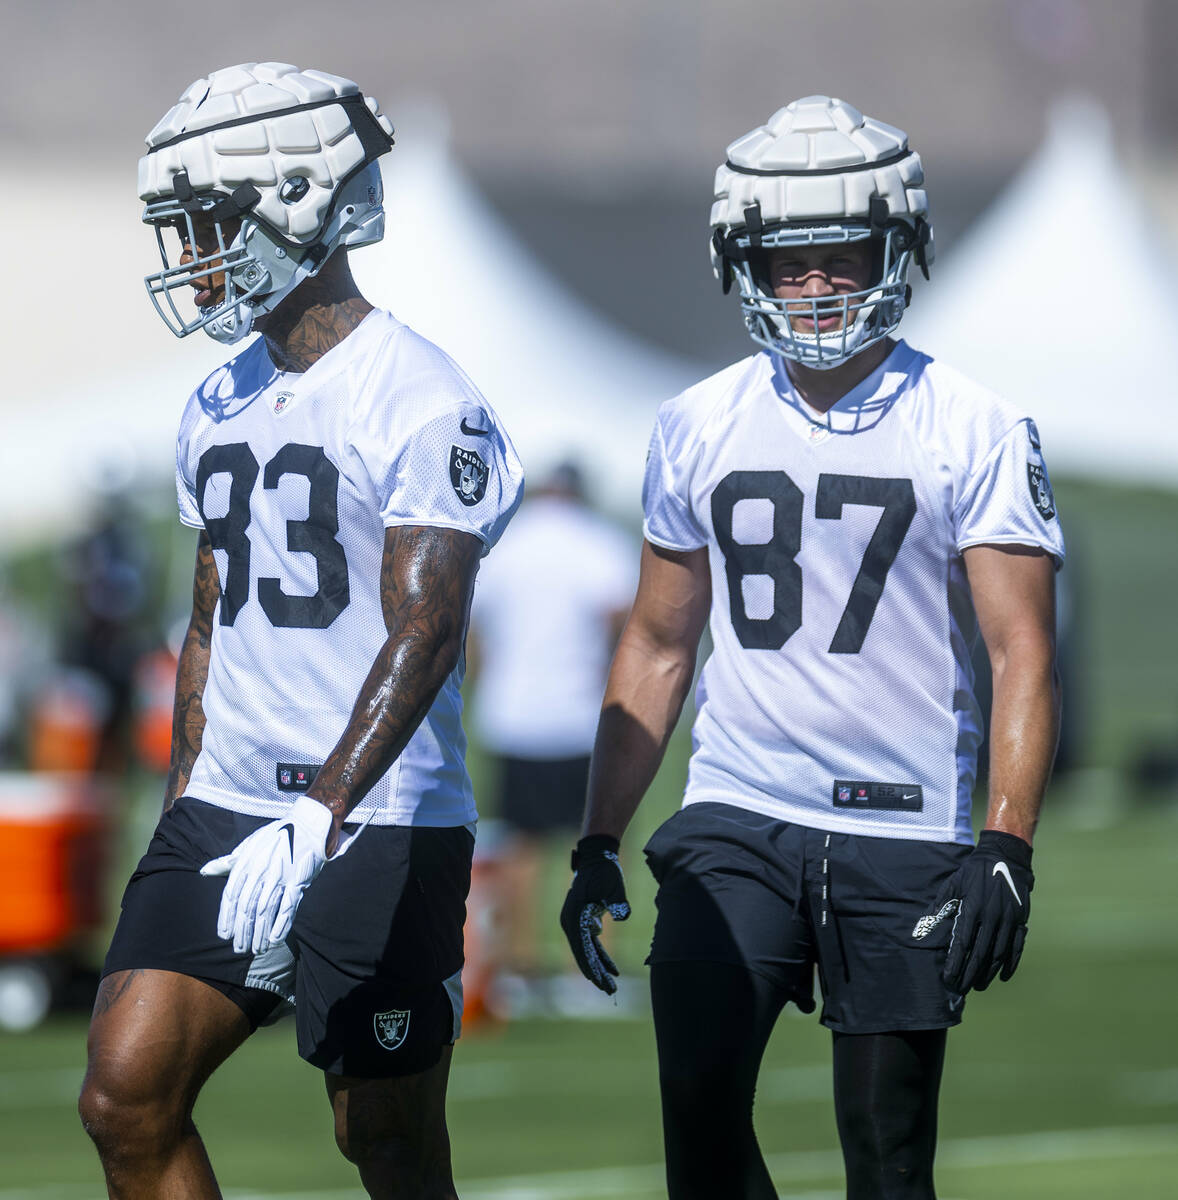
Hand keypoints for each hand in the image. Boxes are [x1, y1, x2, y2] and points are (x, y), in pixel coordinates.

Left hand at [200, 796, 334, 954]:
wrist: (308, 824)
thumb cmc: (277, 835)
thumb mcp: (250, 844)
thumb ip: (228, 861)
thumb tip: (205, 871)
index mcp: (247, 863)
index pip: (231, 895)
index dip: (227, 918)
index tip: (224, 935)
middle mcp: (261, 872)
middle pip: (247, 907)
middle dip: (242, 931)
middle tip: (239, 948)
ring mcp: (280, 877)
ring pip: (265, 911)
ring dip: (260, 933)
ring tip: (256, 949)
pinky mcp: (298, 881)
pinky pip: (287, 907)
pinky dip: (281, 925)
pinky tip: (275, 939)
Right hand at [560, 835, 630, 993]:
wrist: (597, 856)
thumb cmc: (604, 870)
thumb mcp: (612, 884)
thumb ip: (617, 901)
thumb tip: (623, 916)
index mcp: (574, 916)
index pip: (582, 948)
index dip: (592, 966)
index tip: (601, 982)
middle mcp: (571, 922)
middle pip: (583, 953)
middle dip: (596, 973)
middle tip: (610, 991)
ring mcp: (576, 921)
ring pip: (587, 951)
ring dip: (599, 967)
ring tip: (611, 985)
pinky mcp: (584, 920)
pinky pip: (591, 943)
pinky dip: (601, 955)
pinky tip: (612, 968)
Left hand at [938, 829, 1033, 994]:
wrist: (1006, 857)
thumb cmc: (974, 871)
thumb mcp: (954, 883)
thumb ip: (939, 906)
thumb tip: (921, 927)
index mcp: (973, 908)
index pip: (962, 943)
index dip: (955, 963)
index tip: (947, 978)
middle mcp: (992, 917)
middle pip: (980, 954)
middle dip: (969, 974)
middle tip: (960, 988)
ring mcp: (1008, 920)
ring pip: (998, 954)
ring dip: (988, 973)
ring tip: (978, 986)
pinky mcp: (1020, 921)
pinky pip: (1016, 947)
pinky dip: (1010, 964)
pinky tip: (1002, 976)